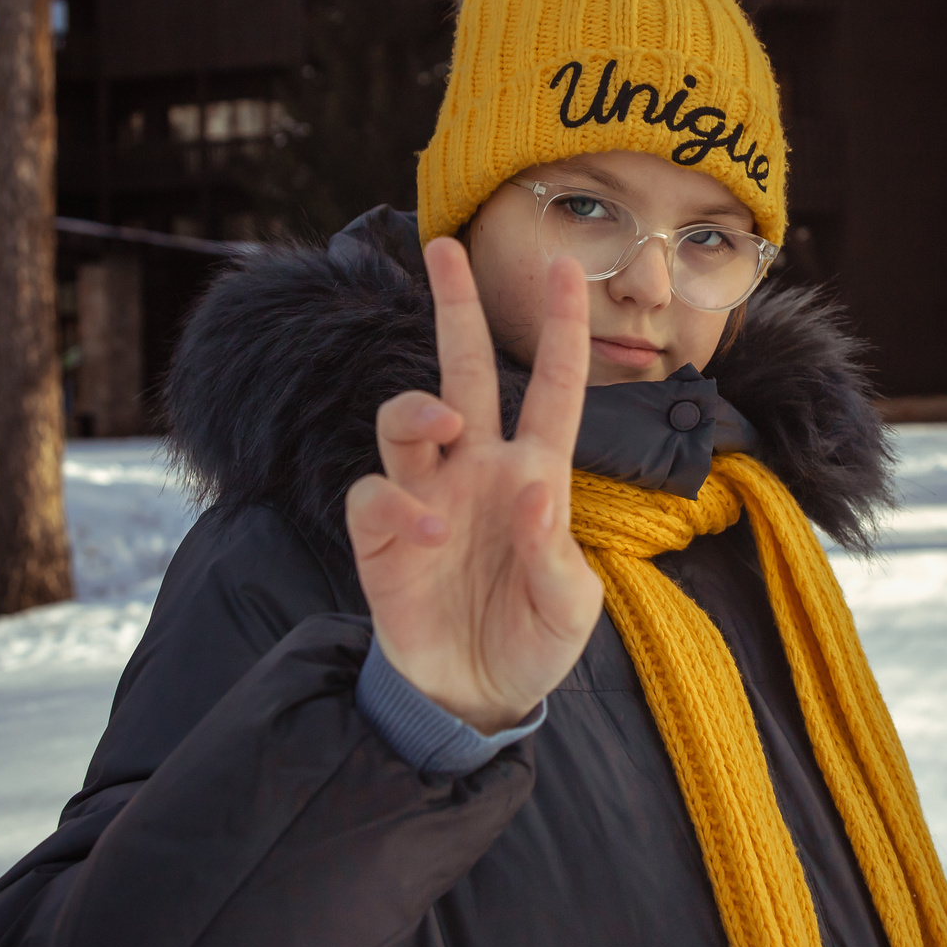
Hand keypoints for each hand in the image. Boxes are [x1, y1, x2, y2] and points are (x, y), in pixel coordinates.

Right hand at [344, 237, 598, 732]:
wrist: (474, 697)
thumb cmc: (533, 642)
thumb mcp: (570, 610)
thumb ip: (555, 556)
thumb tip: (532, 493)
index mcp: (535, 474)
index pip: (551, 388)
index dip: (559, 329)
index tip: (568, 267)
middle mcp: (476, 469)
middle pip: (462, 369)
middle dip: (455, 307)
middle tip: (443, 249)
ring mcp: (426, 496)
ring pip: (407, 417)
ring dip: (418, 406)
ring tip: (442, 423)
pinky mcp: (382, 535)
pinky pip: (377, 493)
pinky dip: (395, 503)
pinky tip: (423, 535)